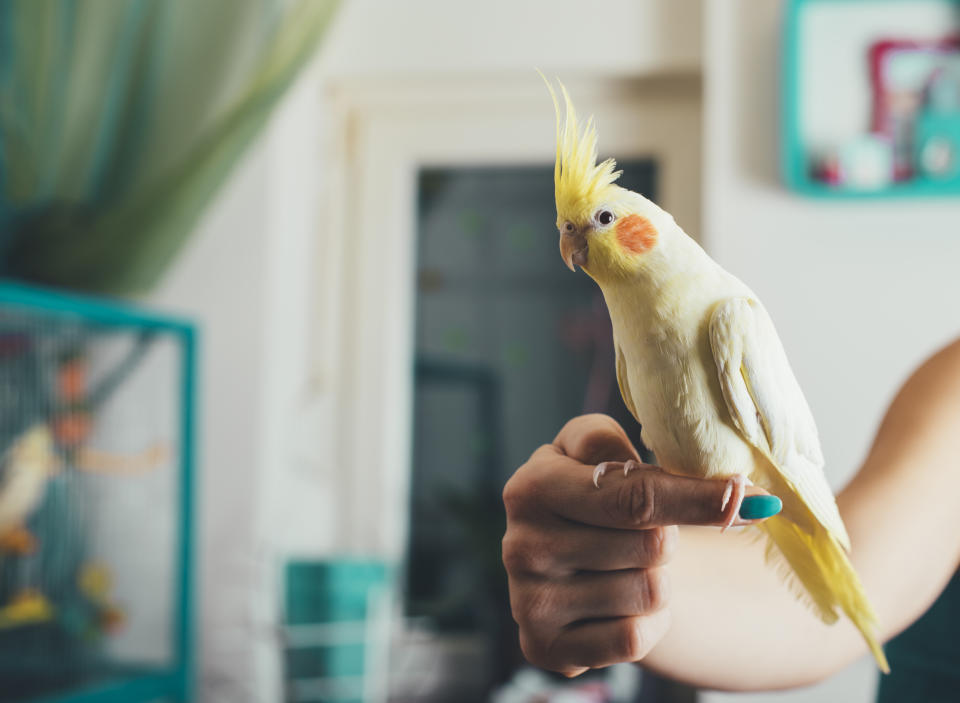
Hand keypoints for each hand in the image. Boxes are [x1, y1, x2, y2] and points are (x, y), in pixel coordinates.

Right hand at [501, 414, 773, 675]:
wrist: (561, 561)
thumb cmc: (589, 495)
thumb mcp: (593, 450)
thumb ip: (637, 443)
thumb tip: (725, 487)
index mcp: (531, 487)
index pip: (634, 496)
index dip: (697, 498)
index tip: (747, 498)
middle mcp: (521, 545)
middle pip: (652, 545)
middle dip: (666, 537)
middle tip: (643, 530)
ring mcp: (530, 602)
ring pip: (649, 592)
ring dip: (657, 580)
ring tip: (626, 566)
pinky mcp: (546, 647)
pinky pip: (634, 639)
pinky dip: (646, 622)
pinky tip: (620, 604)